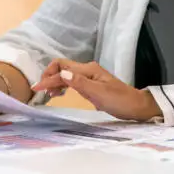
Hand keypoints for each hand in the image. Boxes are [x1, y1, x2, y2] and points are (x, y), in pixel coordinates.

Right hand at [32, 59, 161, 121]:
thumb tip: (62, 73)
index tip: (37, 89)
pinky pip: (72, 80)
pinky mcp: (91, 84)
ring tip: (49, 94)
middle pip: (62, 66)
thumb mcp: (99, 94)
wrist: (136, 106)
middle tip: (41, 91)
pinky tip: (60, 92)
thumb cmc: (119, 101)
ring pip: (66, 73)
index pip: (62, 69)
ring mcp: (89, 76)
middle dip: (49, 76)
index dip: (48, 78)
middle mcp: (87, 70)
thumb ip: (80, 83)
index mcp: (88, 70)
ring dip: (55, 80)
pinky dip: (62, 84)